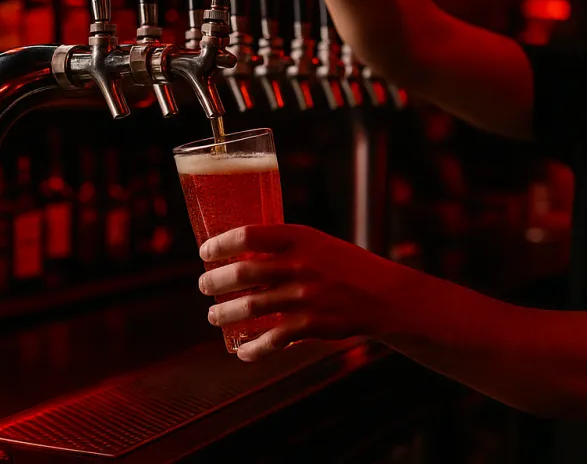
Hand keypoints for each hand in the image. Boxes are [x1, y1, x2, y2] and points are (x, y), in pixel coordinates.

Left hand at [198, 223, 414, 361]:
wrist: (383, 295)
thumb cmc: (346, 266)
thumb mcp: (318, 244)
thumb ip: (285, 248)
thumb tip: (242, 255)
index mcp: (300, 238)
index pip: (249, 235)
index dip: (221, 244)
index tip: (205, 252)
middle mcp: (300, 265)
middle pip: (242, 273)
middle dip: (215, 281)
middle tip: (204, 286)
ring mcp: (304, 296)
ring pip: (250, 306)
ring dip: (224, 313)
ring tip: (214, 316)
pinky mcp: (311, 324)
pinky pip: (271, 339)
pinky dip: (252, 348)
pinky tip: (241, 351)